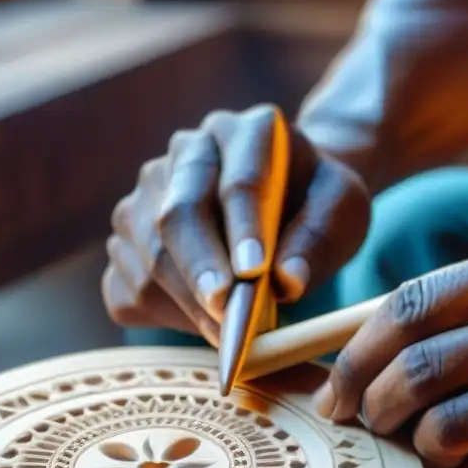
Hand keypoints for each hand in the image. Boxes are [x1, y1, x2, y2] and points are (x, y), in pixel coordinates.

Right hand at [102, 104, 370, 343]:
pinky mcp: (129, 234)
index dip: (243, 228)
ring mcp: (149, 191)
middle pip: (177, 213)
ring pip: (145, 252)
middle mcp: (189, 151)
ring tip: (227, 334)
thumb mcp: (343, 211)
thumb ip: (320, 239)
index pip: (238, 180)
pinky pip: (125, 284)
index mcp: (247, 133)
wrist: (289, 202)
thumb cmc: (317, 205)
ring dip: (184, 302)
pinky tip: (201, 323)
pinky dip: (160, 314)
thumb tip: (288, 282)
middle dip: (200, 270)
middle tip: (226, 314)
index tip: (254, 271)